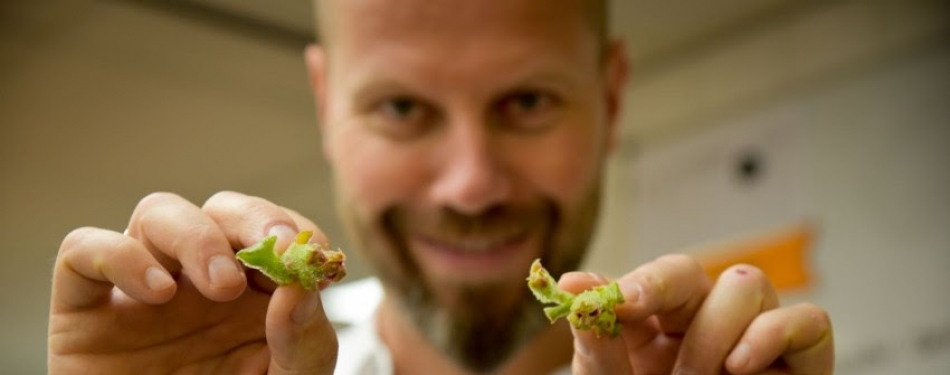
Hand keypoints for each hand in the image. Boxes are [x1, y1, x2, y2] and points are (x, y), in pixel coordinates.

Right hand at [48, 191, 337, 373]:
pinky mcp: (84, 308)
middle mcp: (197, 280)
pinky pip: (83, 251)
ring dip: (197, 235)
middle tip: (273, 245)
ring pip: (157, 213)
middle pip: (221, 210)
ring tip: (224, 285)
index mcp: (253, 292)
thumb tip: (300, 289)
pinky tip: (157, 292)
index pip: (275, 231)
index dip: (296, 230)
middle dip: (252, 218)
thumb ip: (305, 340)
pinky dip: (118, 255)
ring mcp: (141, 288)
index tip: (311, 253)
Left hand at [562, 254, 833, 374]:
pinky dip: (776, 333)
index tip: (619, 301)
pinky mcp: (800, 363)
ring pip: (748, 284)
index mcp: (655, 324)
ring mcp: (753, 338)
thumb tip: (575, 289)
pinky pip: (809, 320)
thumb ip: (596, 344)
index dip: (642, 282)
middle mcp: (703, 322)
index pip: (655, 278)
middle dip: (680, 313)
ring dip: (717, 334)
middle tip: (668, 367)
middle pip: (698, 274)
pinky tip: (739, 367)